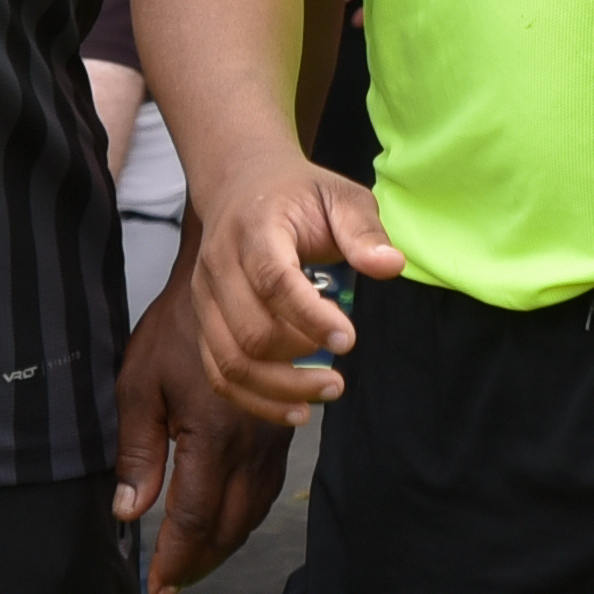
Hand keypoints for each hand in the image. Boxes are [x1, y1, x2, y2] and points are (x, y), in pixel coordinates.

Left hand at [109, 273, 290, 593]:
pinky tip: (224, 524)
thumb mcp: (139, 383)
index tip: (154, 587)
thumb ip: (136, 451)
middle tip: (169, 586)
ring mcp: (273, 440)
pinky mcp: (283, 431)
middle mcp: (250, 446)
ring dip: (222, 546)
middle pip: (228, 527)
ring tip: (191, 565)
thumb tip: (129, 510)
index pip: (193, 519)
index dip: (173, 560)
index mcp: (211, 436)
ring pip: (252, 514)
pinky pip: (265, 491)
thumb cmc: (178, 329)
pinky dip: (243, 518)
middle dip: (198, 564)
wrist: (234, 281)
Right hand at [188, 151, 396, 422]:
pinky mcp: (202, 321)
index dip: (309, 316)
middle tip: (340, 378)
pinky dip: (254, 400)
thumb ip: (364, 230)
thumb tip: (391, 265)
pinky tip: (294, 410)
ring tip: (324, 394)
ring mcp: (204, 297)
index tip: (349, 339)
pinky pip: (218, 373)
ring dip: (277, 391)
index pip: (274, 280)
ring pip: (229, 361)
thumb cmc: (298, 195)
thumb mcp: (341, 196)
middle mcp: (220, 265)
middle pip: (250, 331)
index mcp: (255, 229)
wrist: (241, 183)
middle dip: (296, 366)